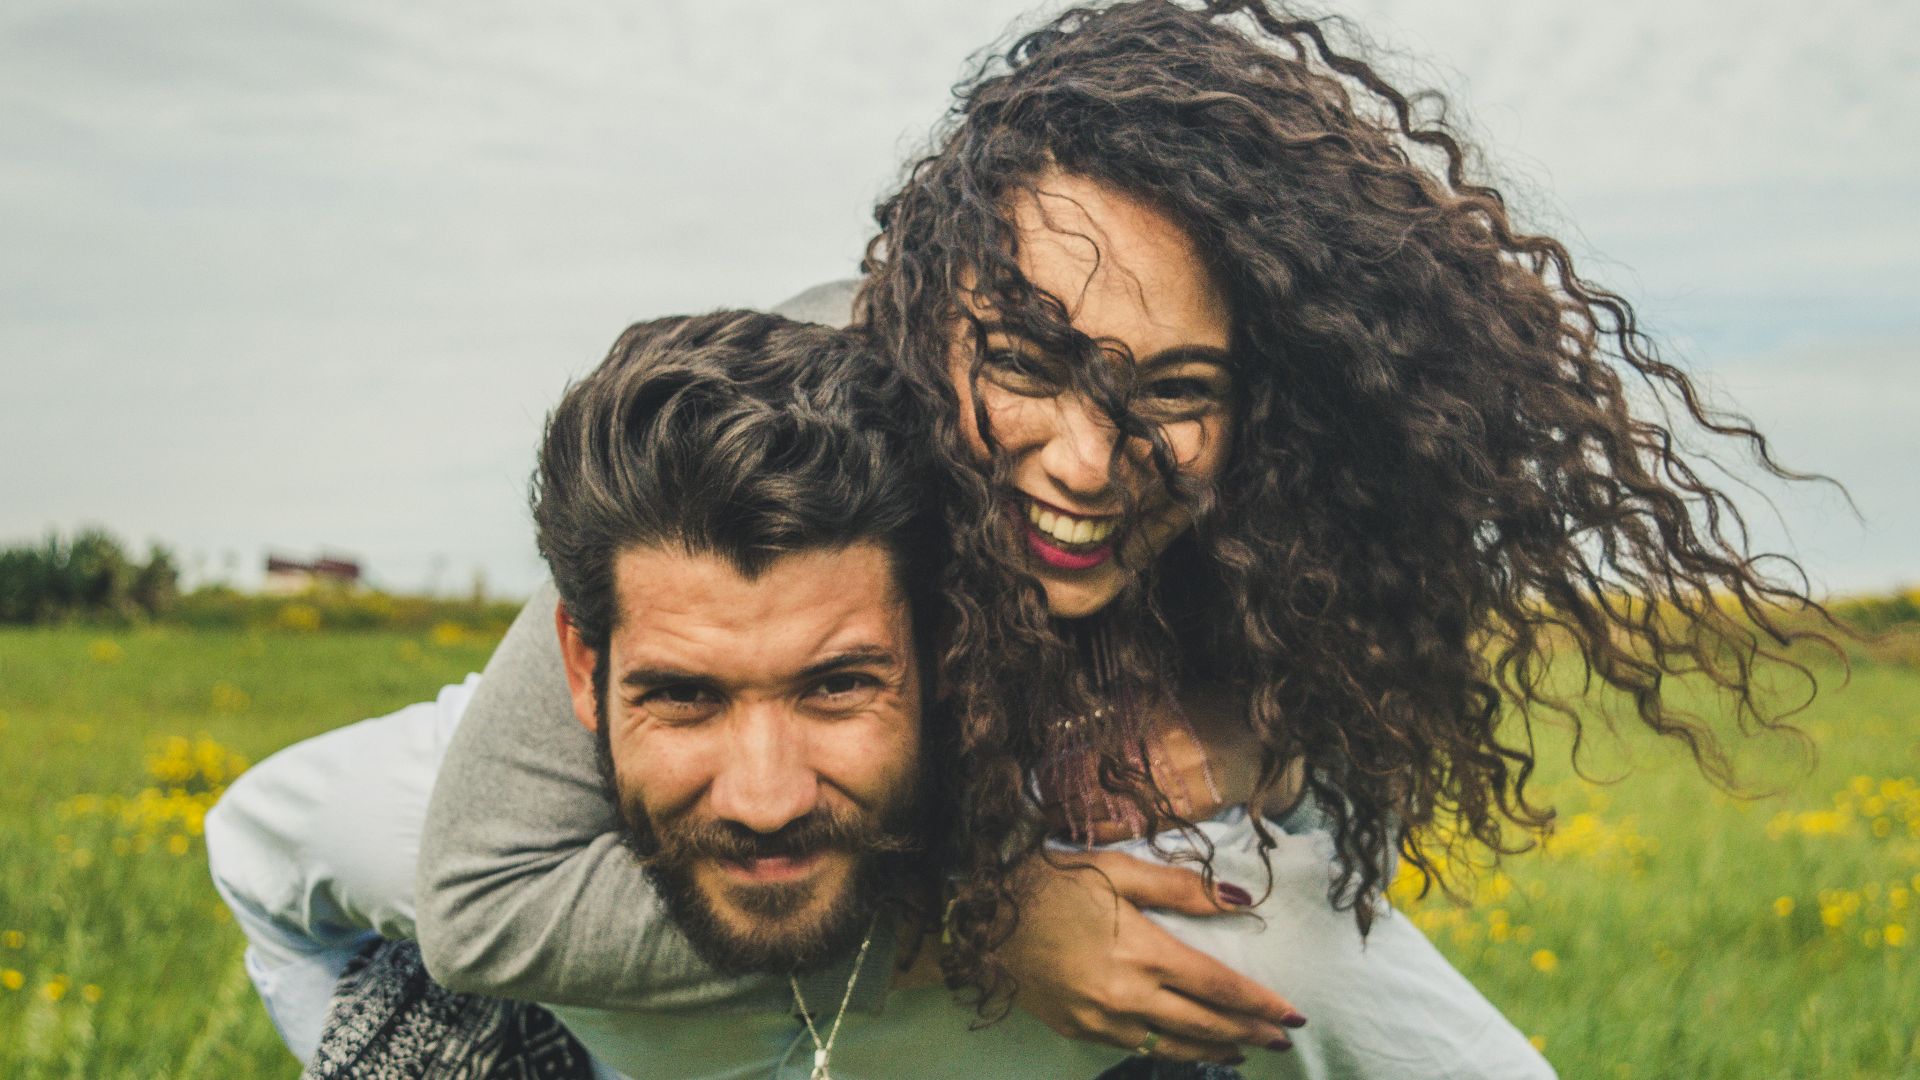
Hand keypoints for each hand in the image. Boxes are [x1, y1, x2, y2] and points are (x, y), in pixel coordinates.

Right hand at [1002, 850, 1305, 1063]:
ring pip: (1171, 1045)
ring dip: (1213, 1049)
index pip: (1217, 986)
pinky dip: (1168, 1050)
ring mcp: (1099, 1019)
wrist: (979, 913)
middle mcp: (1126, 995)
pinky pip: (1134, 1047)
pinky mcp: (1076, 1029)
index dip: (1259, 1003)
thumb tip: (1239, 898)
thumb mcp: (1117, 869)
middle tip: (1281, 1038)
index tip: (1291, 1012)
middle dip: (1248, 1032)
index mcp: (1142, 951)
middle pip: (1203, 1023)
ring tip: (1243, 1051)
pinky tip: (1183, 1047)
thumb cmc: (1051, 880)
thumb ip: (1181, 888)